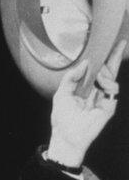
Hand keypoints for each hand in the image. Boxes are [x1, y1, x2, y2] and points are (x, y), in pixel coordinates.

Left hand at [47, 40, 124, 167]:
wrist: (67, 136)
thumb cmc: (62, 118)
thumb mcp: (62, 93)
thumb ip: (71, 77)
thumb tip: (85, 63)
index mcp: (86, 88)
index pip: (97, 70)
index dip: (104, 58)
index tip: (110, 44)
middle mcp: (97, 91)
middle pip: (109, 70)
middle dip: (113, 56)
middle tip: (118, 43)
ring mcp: (105, 97)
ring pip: (110, 76)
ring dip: (103, 73)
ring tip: (95, 79)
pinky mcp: (110, 104)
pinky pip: (112, 87)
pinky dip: (106, 83)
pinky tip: (99, 85)